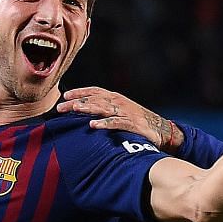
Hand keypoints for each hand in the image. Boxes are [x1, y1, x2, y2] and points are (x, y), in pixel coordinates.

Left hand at [56, 88, 180, 150]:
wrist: (162, 130)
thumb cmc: (139, 122)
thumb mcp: (121, 112)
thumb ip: (106, 111)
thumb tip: (87, 114)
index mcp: (115, 98)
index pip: (94, 91)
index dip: (79, 92)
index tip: (65, 96)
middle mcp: (119, 102)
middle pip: (94, 99)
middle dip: (77, 102)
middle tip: (61, 107)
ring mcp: (125, 112)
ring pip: (103, 108)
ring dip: (88, 108)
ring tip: (75, 109)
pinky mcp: (132, 124)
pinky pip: (116, 123)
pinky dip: (104, 123)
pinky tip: (93, 125)